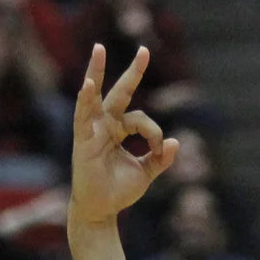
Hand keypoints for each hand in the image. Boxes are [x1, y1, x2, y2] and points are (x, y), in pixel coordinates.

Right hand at [68, 44, 179, 227]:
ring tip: (99, 48)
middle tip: (145, 50)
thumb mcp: (146, 172)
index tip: (160, 148)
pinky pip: (83, 116)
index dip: (153, 131)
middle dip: (132, 72)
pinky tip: (89, 85)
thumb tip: (176, 142)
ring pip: (95, 95)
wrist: (103, 211)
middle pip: (119, 92)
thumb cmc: (119, 191)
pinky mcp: (83, 140)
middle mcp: (105, 125)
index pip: (140, 118)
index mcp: (119, 130)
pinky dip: (86, 100)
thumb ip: (161, 158)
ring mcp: (92, 130)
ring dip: (97, 71)